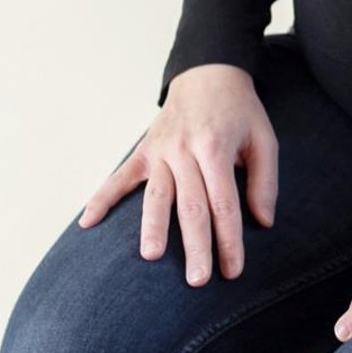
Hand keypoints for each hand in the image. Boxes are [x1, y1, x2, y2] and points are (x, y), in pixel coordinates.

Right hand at [76, 65, 278, 286]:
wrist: (208, 73)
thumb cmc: (239, 111)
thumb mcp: (264, 138)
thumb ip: (265, 181)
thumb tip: (263, 221)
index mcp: (216, 148)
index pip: (224, 202)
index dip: (229, 239)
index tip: (233, 270)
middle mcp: (185, 150)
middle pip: (190, 205)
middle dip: (195, 244)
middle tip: (198, 279)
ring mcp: (160, 150)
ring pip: (156, 195)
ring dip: (152, 226)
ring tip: (150, 256)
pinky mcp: (144, 150)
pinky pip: (120, 177)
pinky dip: (102, 198)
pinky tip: (87, 223)